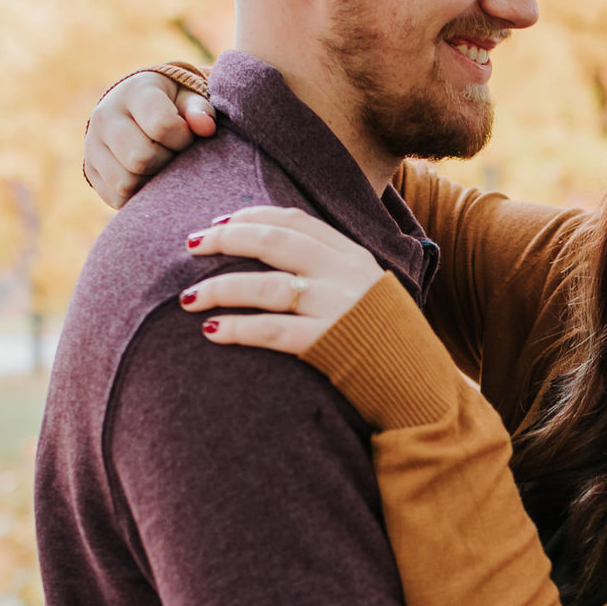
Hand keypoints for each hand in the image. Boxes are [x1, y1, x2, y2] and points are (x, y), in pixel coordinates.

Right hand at [85, 70, 215, 208]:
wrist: (135, 110)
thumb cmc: (171, 106)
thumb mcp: (188, 99)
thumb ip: (200, 110)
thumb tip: (207, 127)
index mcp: (133, 93)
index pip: (161, 125)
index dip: (183, 139)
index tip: (187, 137)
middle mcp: (105, 116)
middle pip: (141, 159)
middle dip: (166, 161)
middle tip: (173, 153)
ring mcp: (92, 144)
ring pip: (126, 183)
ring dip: (152, 182)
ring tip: (160, 164)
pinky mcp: (90, 170)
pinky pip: (117, 198)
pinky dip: (138, 195)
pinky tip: (148, 177)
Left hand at [180, 208, 386, 353]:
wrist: (419, 389)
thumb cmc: (387, 342)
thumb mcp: (367, 291)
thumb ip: (332, 271)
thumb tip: (279, 258)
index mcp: (353, 255)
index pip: (294, 221)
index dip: (252, 216)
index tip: (219, 222)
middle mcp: (345, 274)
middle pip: (273, 243)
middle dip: (226, 240)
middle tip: (190, 246)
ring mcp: (337, 308)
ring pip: (265, 286)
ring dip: (219, 289)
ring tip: (187, 298)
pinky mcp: (328, 343)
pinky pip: (272, 330)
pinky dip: (237, 328)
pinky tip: (211, 331)